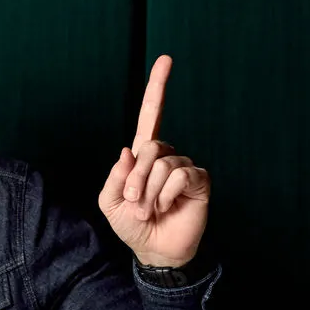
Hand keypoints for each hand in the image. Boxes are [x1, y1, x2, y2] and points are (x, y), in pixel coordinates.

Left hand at [99, 55, 210, 268]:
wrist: (154, 251)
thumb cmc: (132, 225)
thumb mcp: (110, 202)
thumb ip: (115, 175)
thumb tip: (128, 149)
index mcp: (143, 155)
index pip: (152, 115)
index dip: (158, 87)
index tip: (166, 59)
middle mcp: (166, 156)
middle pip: (150, 145)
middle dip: (136, 178)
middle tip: (134, 203)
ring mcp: (184, 167)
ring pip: (163, 164)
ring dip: (149, 192)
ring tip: (151, 210)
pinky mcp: (199, 181)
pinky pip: (180, 175)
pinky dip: (167, 194)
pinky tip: (168, 206)